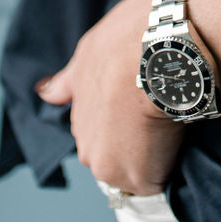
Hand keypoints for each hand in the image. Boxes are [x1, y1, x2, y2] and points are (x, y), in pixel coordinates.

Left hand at [35, 0, 185, 194]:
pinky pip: (156, 180)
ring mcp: (111, 168)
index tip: (139, 105)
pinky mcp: (140, 179)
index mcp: (77, 119)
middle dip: (133, 143)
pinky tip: (176, 139)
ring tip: (168, 126)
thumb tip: (44, 93)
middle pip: (114, 156)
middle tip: (155, 114)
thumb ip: (69, 81)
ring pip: (135, 171)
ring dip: (152, 157)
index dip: (123, 120)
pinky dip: (168, 165)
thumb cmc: (127, 41)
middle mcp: (86, 148)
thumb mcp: (89, 53)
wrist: (157, 51)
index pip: (100, 132)